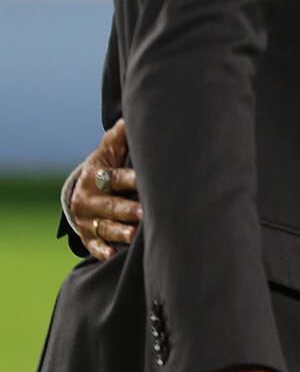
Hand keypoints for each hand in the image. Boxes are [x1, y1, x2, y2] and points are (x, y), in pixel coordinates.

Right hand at [61, 119, 140, 261]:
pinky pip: (92, 244)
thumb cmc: (106, 167)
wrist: (82, 189)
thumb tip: (129, 117)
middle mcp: (89, 198)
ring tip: (133, 235)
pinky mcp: (86, 235)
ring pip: (103, 226)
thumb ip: (119, 137)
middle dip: (126, 209)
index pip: (113, 178)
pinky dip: (101, 250)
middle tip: (144, 213)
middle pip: (110, 205)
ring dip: (118, 231)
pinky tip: (111, 255)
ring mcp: (87, 218)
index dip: (129, 179)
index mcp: (96, 176)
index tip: (145, 180)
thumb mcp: (108, 151)